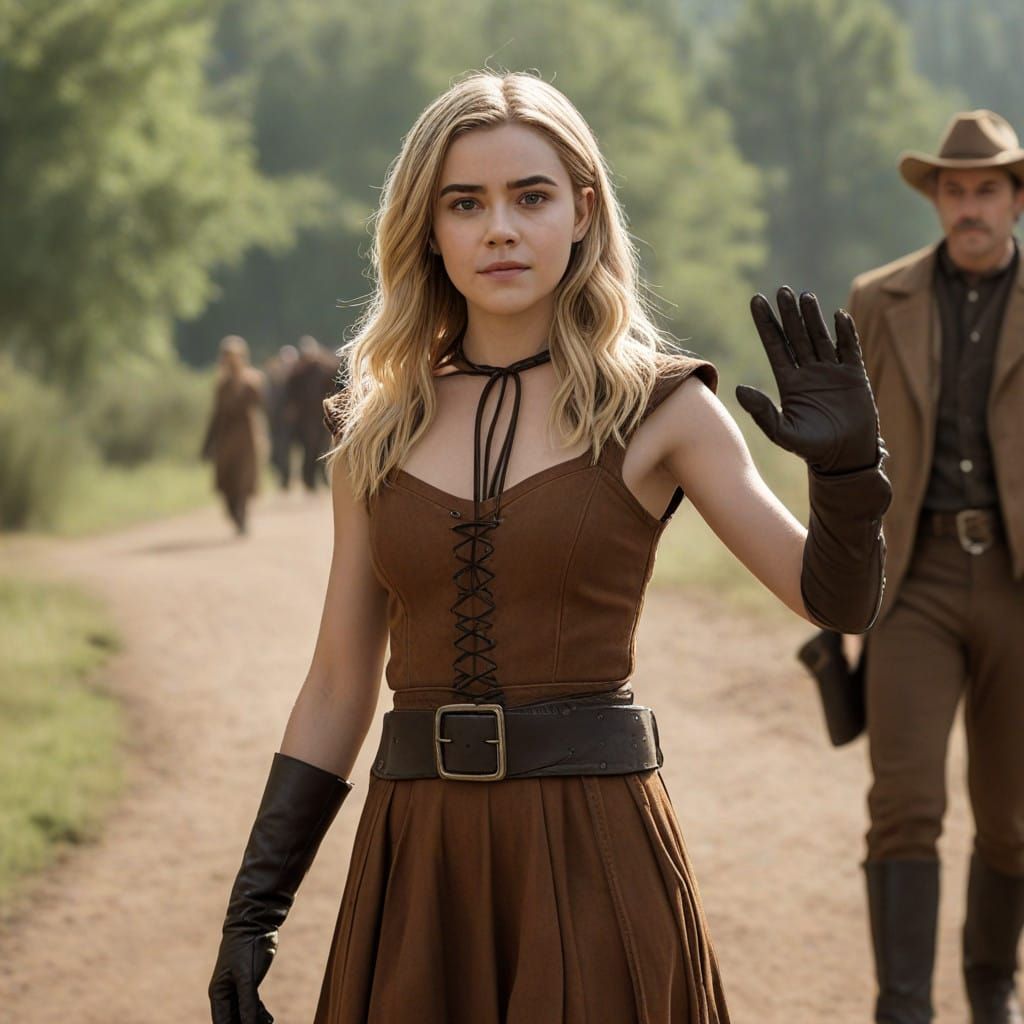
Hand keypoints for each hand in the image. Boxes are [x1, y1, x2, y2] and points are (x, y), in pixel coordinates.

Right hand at [209, 930, 275, 1023]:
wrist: (256, 922)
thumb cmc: (246, 948)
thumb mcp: (248, 978)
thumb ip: (247, 1004)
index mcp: (218, 994)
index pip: (223, 1023)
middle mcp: (225, 993)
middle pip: (234, 1020)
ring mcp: (237, 987)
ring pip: (244, 1013)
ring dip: (255, 1022)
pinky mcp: (249, 981)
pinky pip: (252, 1004)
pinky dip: (259, 1013)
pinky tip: (268, 1019)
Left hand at [736, 287, 879, 473]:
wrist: (845, 457)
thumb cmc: (811, 448)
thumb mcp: (782, 433)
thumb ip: (761, 412)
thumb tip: (739, 389)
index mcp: (789, 382)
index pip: (775, 346)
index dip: (766, 324)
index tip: (756, 301)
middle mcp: (808, 372)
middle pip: (797, 336)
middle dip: (789, 314)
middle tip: (782, 290)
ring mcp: (832, 371)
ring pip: (820, 337)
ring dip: (813, 317)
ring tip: (804, 296)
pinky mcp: (854, 376)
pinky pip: (848, 349)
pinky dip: (845, 333)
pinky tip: (838, 316)